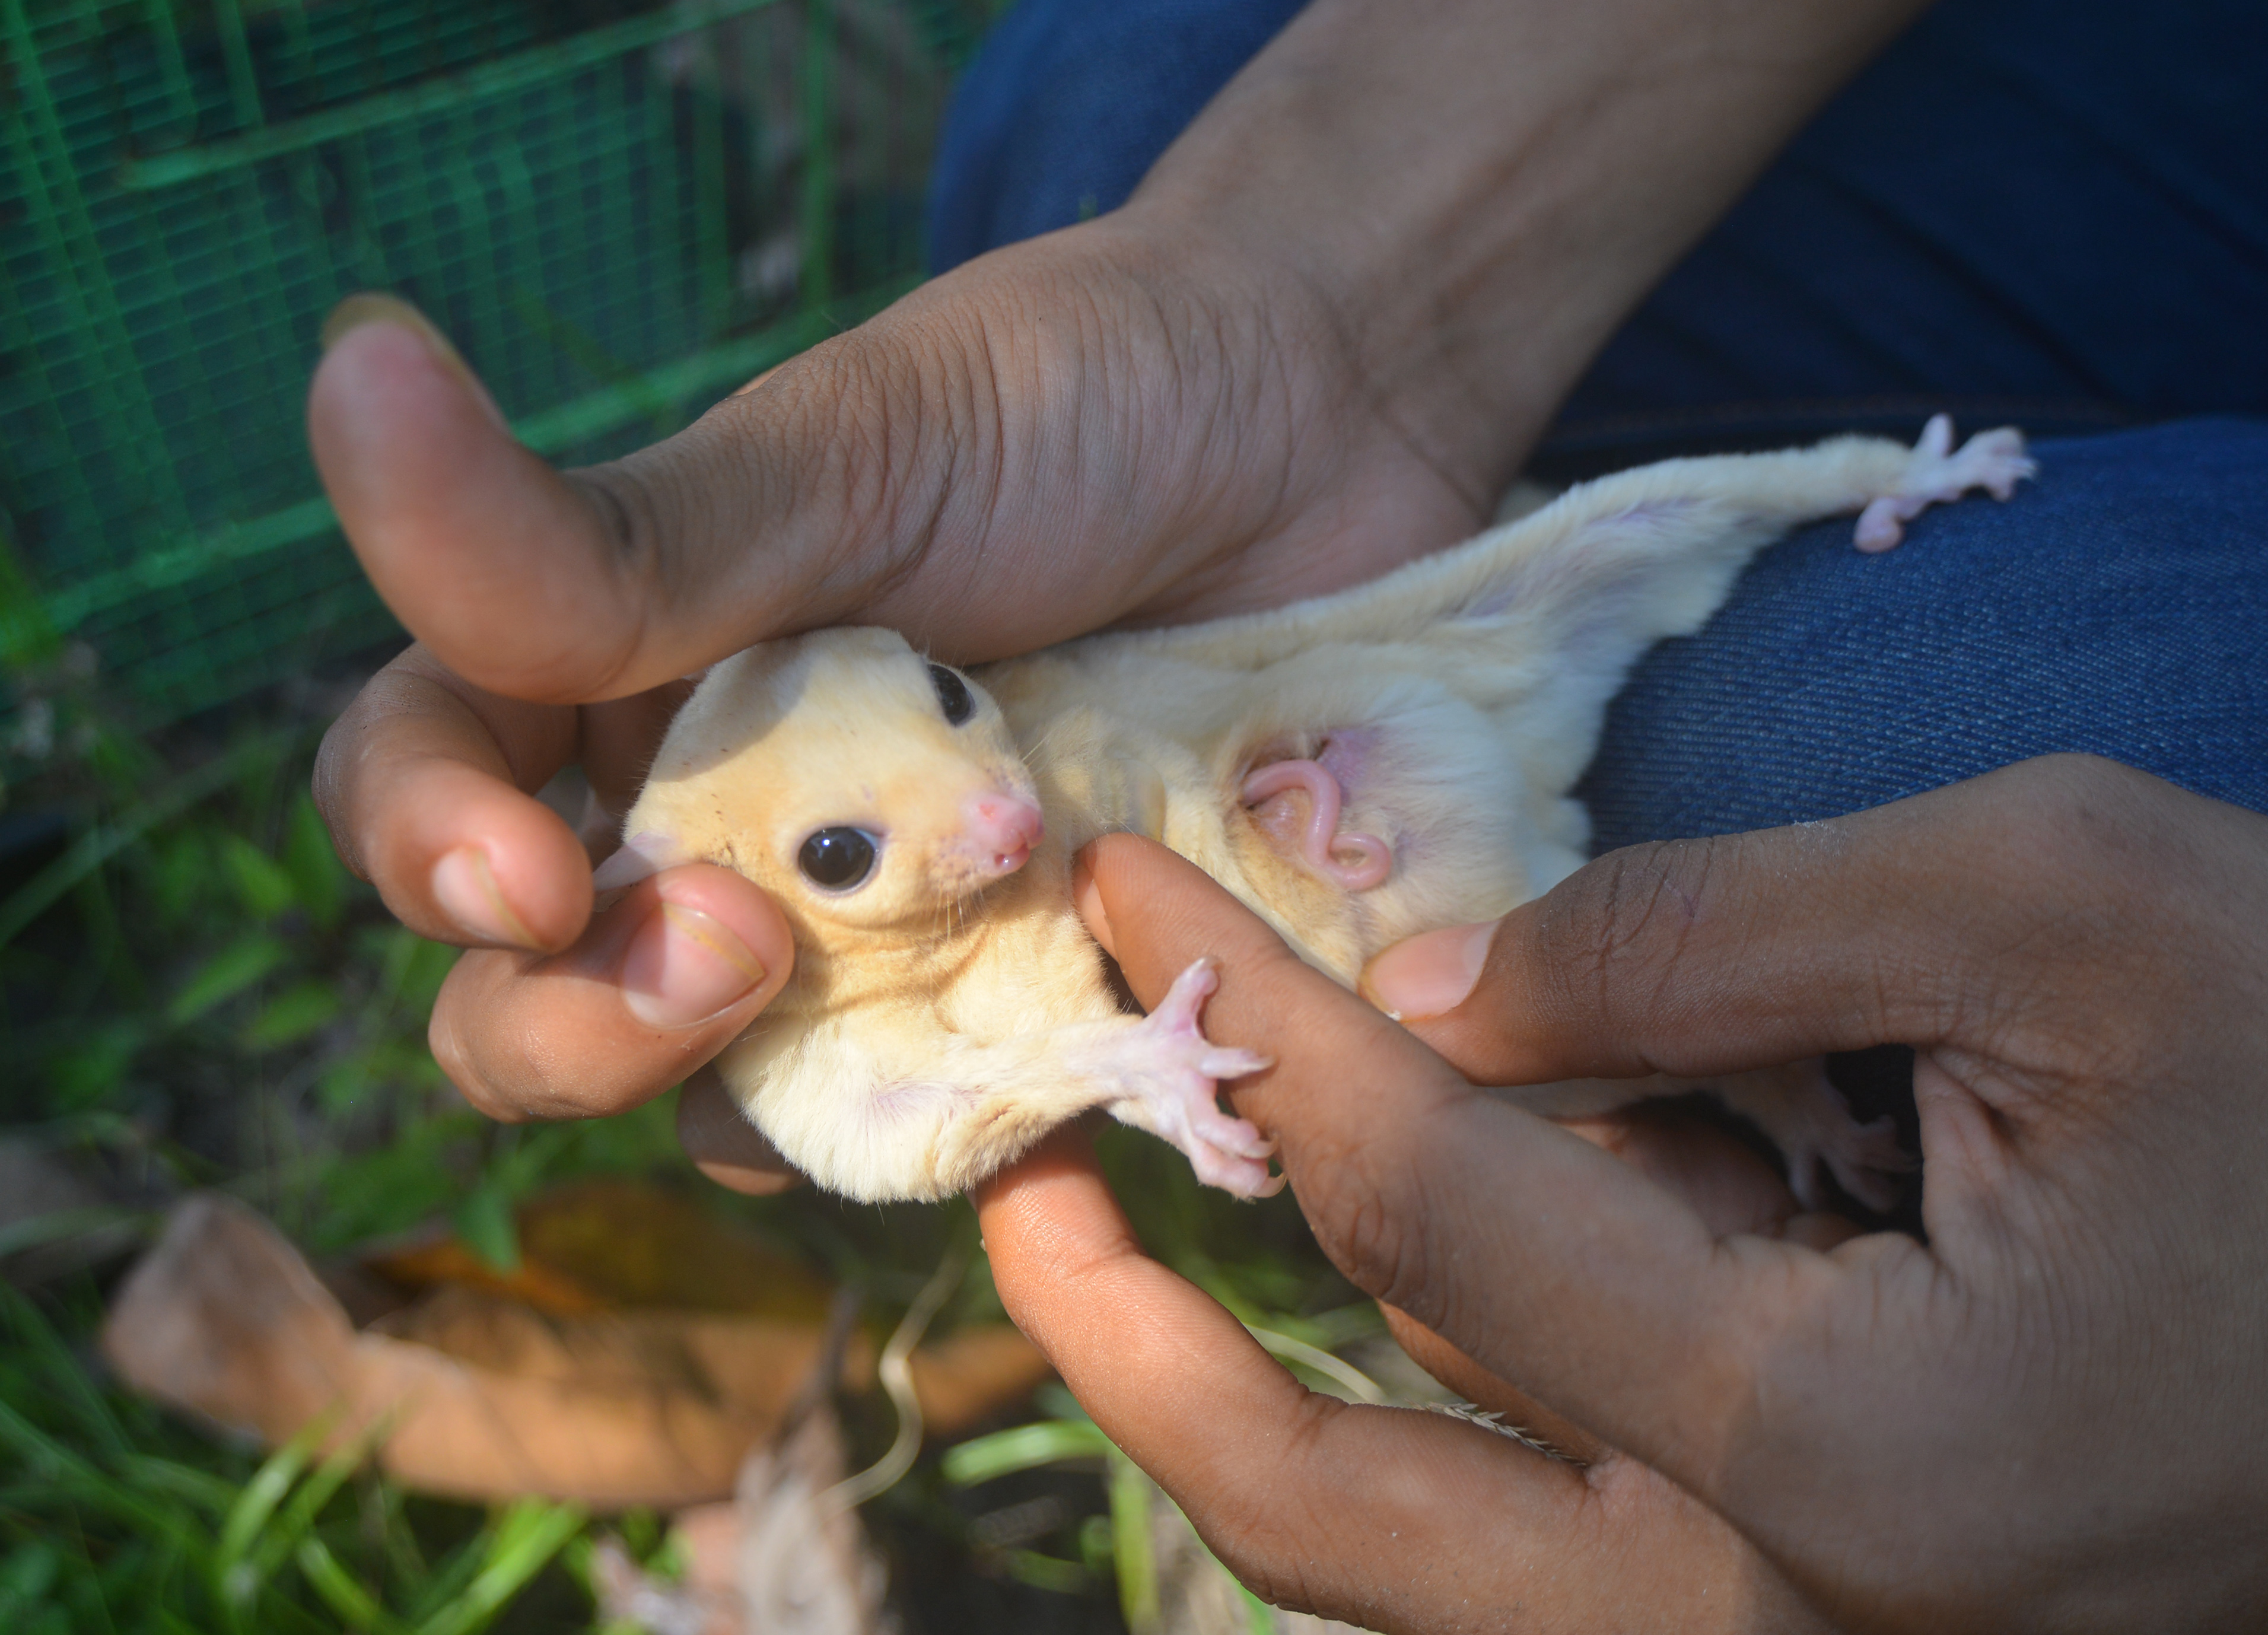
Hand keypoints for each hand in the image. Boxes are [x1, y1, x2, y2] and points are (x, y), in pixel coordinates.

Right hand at [308, 219, 1494, 1165]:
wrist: (1321, 433)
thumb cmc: (1071, 406)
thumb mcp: (839, 461)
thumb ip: (609, 533)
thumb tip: (347, 366)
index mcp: (617, 668)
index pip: (424, 788)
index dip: (426, 853)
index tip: (525, 878)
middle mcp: (710, 816)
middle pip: (535, 994)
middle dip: (574, 1025)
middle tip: (732, 958)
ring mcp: (860, 926)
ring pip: (710, 1091)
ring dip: (744, 1095)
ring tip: (894, 1010)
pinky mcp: (1007, 995)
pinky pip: (922, 1122)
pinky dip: (945, 1133)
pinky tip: (1020, 1099)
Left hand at [980, 756, 2267, 1631]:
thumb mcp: (2061, 905)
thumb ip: (1710, 940)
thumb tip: (1446, 990)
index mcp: (1849, 1452)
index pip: (1437, 1208)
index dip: (1268, 1027)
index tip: (1134, 891)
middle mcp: (1813, 1618)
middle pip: (1355, 1521)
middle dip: (1147, 1360)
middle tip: (1012, 1216)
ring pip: (1444, 1565)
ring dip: (1266, 1403)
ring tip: (1133, 1239)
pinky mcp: (1875, 1608)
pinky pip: (1580, 1540)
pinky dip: (1454, 1411)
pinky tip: (1404, 1262)